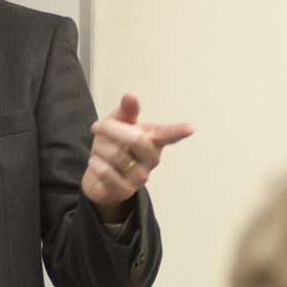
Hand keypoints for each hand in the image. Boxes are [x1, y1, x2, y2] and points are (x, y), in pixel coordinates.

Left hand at [82, 93, 192, 222]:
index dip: (179, 131)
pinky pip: (106, 172)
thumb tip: (131, 95)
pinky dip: (95, 163)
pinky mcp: (125, 191)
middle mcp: (152, 160)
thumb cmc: (113, 147)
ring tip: (98, 148)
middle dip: (112, 128)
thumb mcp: (116, 124)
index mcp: (154, 140)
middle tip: (97, 126)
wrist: (97, 178)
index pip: (168, 135)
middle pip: (137, 139)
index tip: (190, 128)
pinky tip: (96, 163)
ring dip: (100, 146)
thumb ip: (125, 111)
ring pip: (116, 154)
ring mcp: (140, 177)